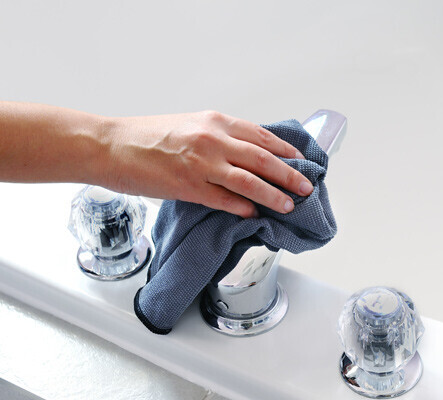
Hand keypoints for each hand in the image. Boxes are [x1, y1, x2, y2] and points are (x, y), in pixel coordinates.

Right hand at [99, 110, 313, 217]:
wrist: (111, 145)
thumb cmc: (147, 135)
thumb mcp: (190, 124)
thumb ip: (220, 136)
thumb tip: (248, 153)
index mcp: (215, 121)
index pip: (262, 136)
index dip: (286, 150)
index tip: (302, 161)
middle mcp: (213, 140)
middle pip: (264, 159)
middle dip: (290, 175)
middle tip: (307, 187)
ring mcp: (202, 164)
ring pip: (250, 182)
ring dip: (273, 195)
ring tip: (288, 205)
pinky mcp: (189, 187)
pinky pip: (225, 200)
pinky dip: (242, 208)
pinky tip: (253, 215)